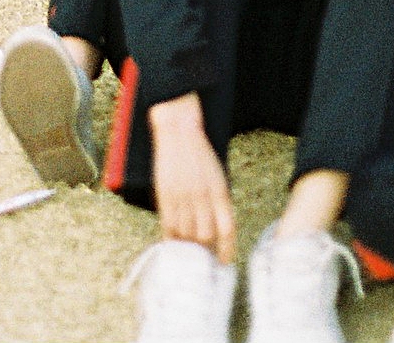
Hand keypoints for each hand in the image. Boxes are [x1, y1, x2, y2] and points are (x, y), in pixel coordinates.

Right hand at [149, 94, 235, 263]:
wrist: (179, 130)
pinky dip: (171, 238)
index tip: (224, 262)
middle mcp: (203, 197)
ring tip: (186, 250)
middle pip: (206, 235)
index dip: (227, 250)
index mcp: (220, 192)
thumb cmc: (200, 154)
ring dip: (187, 244)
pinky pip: (169, 225)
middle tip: (202, 257)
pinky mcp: (165, 194)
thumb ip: (219, 202)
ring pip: (186, 233)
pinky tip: (172, 243)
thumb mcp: (218, 177)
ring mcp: (183, 197)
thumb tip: (217, 231)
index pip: (227, 230)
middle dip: (205, 249)